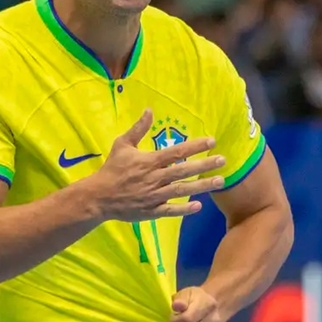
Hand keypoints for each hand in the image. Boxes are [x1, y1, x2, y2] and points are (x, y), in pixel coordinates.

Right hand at [90, 109, 225, 220]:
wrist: (98, 196)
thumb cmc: (112, 169)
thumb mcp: (121, 145)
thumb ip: (137, 129)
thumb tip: (149, 110)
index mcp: (148, 161)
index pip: (176, 152)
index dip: (195, 146)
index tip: (211, 141)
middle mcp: (154, 178)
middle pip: (183, 171)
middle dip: (205, 165)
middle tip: (223, 161)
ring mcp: (154, 196)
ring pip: (182, 190)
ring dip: (202, 186)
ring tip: (220, 181)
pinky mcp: (151, 211)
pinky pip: (170, 210)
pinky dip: (184, 209)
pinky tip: (198, 206)